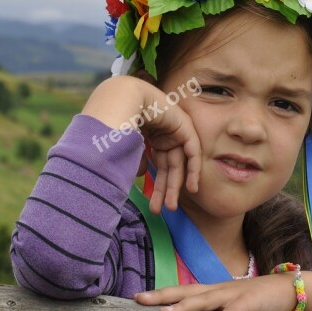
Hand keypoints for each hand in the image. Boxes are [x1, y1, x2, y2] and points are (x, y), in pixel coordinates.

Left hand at [133, 273, 299, 310]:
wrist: (284, 289)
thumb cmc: (253, 297)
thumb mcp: (228, 301)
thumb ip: (211, 307)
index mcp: (211, 290)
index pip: (181, 289)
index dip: (160, 293)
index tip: (138, 296)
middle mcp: (217, 290)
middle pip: (185, 291)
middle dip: (161, 295)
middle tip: (139, 299)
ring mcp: (231, 295)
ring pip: (203, 301)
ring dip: (182, 307)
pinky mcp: (247, 305)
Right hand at [136, 84, 201, 214]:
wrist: (123, 100)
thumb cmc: (118, 120)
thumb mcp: (128, 146)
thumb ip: (137, 159)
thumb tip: (142, 173)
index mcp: (149, 136)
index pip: (157, 164)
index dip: (157, 185)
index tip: (153, 204)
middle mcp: (163, 133)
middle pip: (167, 166)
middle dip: (165, 189)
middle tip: (162, 210)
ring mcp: (174, 129)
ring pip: (179, 163)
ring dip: (175, 185)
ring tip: (171, 207)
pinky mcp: (185, 126)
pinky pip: (193, 151)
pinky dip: (193, 169)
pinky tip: (191, 188)